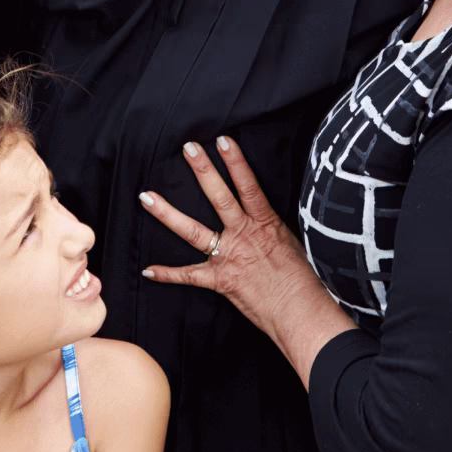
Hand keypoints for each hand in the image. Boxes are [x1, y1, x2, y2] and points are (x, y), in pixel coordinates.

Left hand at [139, 137, 355, 385]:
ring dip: (168, 214)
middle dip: (203, 171)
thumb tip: (267, 216)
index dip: (236, 162)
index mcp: (265, 223)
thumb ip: (274, 227)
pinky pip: (189, 276)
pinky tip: (149, 269)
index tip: (223, 141)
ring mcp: (229, 256)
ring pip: (193, 231)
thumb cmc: (303, 279)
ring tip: (147, 197)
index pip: (248, 185)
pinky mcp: (220, 280)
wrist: (300, 310)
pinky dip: (168, 274)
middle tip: (188, 149)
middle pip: (219, 197)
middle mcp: (244, 235)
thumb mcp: (293, 242)